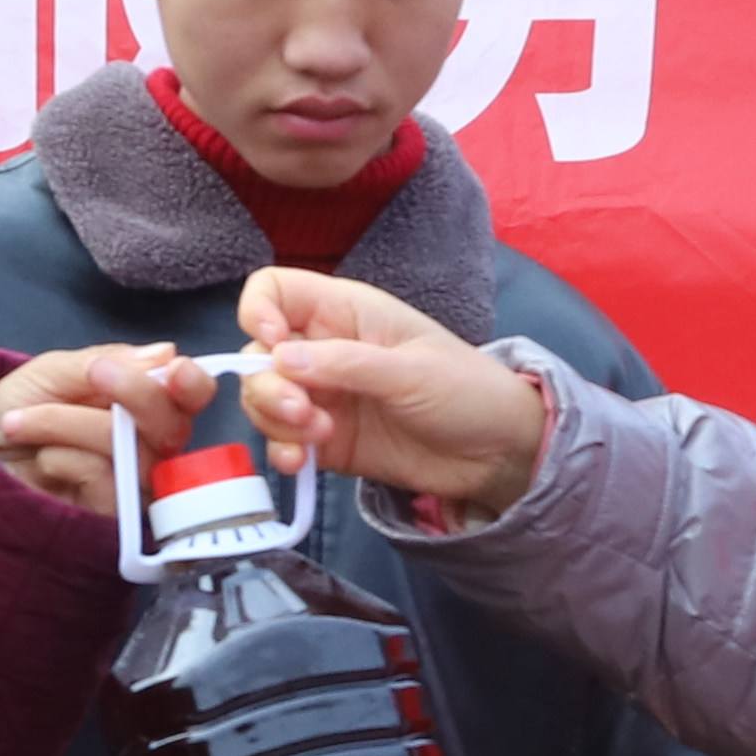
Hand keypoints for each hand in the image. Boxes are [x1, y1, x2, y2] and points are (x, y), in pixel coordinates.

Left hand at [0, 342, 213, 521]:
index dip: (192, 384)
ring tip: (24, 421)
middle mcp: (145, 445)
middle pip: (174, 427)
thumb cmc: (8, 409)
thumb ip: (106, 362)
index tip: (174, 371)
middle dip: (136, 395)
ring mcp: (127, 485)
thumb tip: (166, 354)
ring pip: (135, 452)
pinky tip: (43, 459)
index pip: (189, 397)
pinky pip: (108, 482)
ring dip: (73, 424)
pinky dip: (68, 458)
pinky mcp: (106, 518)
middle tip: (94, 375)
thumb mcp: (51, 372)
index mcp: (138, 402)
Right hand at [233, 267, 551, 524]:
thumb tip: (278, 358)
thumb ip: (345, 363)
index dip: (258, 311)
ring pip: (264, 399)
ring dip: (274, 421)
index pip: (275, 290)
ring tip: (317, 438)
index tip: (271, 344)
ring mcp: (324, 395)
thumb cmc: (466, 391)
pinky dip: (282, 451)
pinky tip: (300, 464)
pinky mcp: (326, 440)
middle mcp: (325, 348)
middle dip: (268, 385)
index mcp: (346, 311)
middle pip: (259, 352)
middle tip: (303, 412)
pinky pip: (283, 441)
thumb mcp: (410, 371)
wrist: (497, 454)